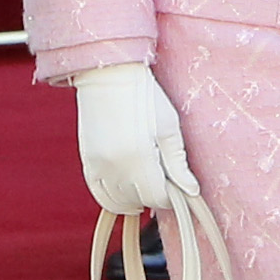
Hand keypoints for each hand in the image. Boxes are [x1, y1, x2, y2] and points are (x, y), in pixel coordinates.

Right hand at [72, 63, 196, 216]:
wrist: (110, 76)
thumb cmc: (146, 97)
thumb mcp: (169, 128)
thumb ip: (178, 164)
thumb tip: (192, 191)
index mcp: (140, 159)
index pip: (158, 197)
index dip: (170, 195)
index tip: (176, 184)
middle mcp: (116, 167)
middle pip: (139, 200)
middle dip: (153, 195)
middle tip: (163, 181)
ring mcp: (98, 167)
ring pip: (118, 203)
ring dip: (134, 200)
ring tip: (145, 186)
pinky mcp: (87, 163)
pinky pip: (99, 194)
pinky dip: (113, 199)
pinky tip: (126, 190)